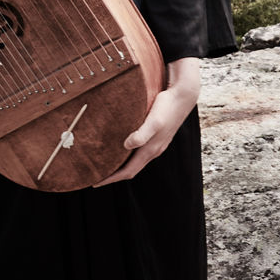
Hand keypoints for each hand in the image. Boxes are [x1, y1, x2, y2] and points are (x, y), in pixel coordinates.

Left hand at [97, 68, 199, 185]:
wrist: (183, 97)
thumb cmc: (167, 107)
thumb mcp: (153, 121)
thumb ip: (141, 135)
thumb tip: (127, 145)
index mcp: (151, 150)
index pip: (128, 171)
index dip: (112, 179)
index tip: (96, 183)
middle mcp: (154, 150)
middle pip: (131, 170)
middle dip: (114, 176)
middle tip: (96, 177)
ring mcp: (156, 145)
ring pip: (136, 162)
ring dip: (121, 167)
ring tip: (106, 166)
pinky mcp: (157, 138)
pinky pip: (139, 153)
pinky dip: (127, 157)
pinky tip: (121, 150)